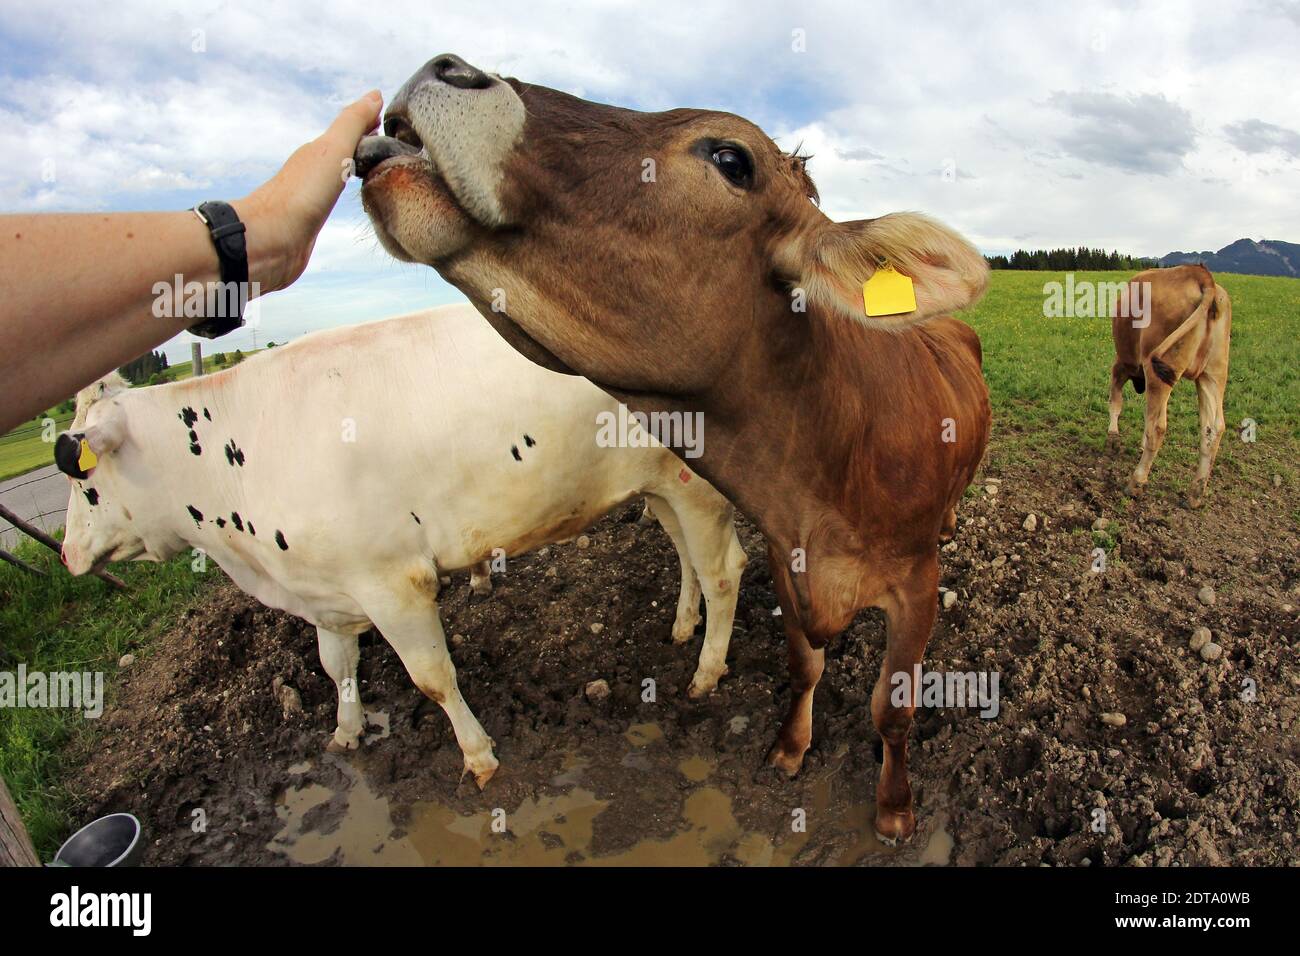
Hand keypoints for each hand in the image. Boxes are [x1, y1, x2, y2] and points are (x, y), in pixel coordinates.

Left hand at [232, 90, 382, 291]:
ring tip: (377, 175)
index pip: (349, 132)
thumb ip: (353, 123)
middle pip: (343, 153)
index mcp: (318, 152)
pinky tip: (348, 204)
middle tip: (391, 149)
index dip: (368, 126)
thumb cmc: (300, 194)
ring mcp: (310, 198)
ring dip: (354, 172)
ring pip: (337, 178)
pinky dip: (344, 196)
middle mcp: (313, 171)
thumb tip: (374, 95)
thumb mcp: (333, 150)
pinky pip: (332, 203)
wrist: (269, 239)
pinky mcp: (310, 223)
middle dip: (365, 148)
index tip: (390, 124)